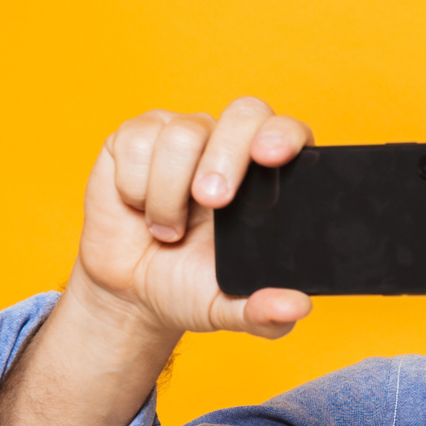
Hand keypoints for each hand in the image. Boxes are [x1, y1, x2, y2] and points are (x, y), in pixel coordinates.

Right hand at [68, 97, 315, 339]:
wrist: (130, 291)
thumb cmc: (188, 287)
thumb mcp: (228, 308)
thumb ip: (265, 312)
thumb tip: (296, 306)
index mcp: (267, 179)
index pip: (289, 133)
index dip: (283, 135)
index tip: (272, 156)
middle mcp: (230, 145)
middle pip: (243, 113)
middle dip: (226, 155)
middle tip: (210, 201)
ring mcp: (184, 136)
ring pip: (182, 134)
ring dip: (168, 192)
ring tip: (168, 229)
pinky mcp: (136, 137)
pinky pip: (136, 141)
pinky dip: (135, 185)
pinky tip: (140, 207)